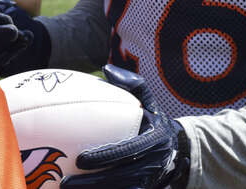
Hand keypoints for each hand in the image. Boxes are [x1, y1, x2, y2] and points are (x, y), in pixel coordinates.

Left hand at [60, 65, 189, 188]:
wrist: (180, 149)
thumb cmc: (155, 120)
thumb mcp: (150, 101)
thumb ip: (132, 85)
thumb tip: (106, 68)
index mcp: (153, 139)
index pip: (128, 150)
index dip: (105, 157)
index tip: (81, 159)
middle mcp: (153, 162)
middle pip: (121, 177)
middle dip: (93, 182)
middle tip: (65, 182)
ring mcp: (150, 179)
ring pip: (122, 188)